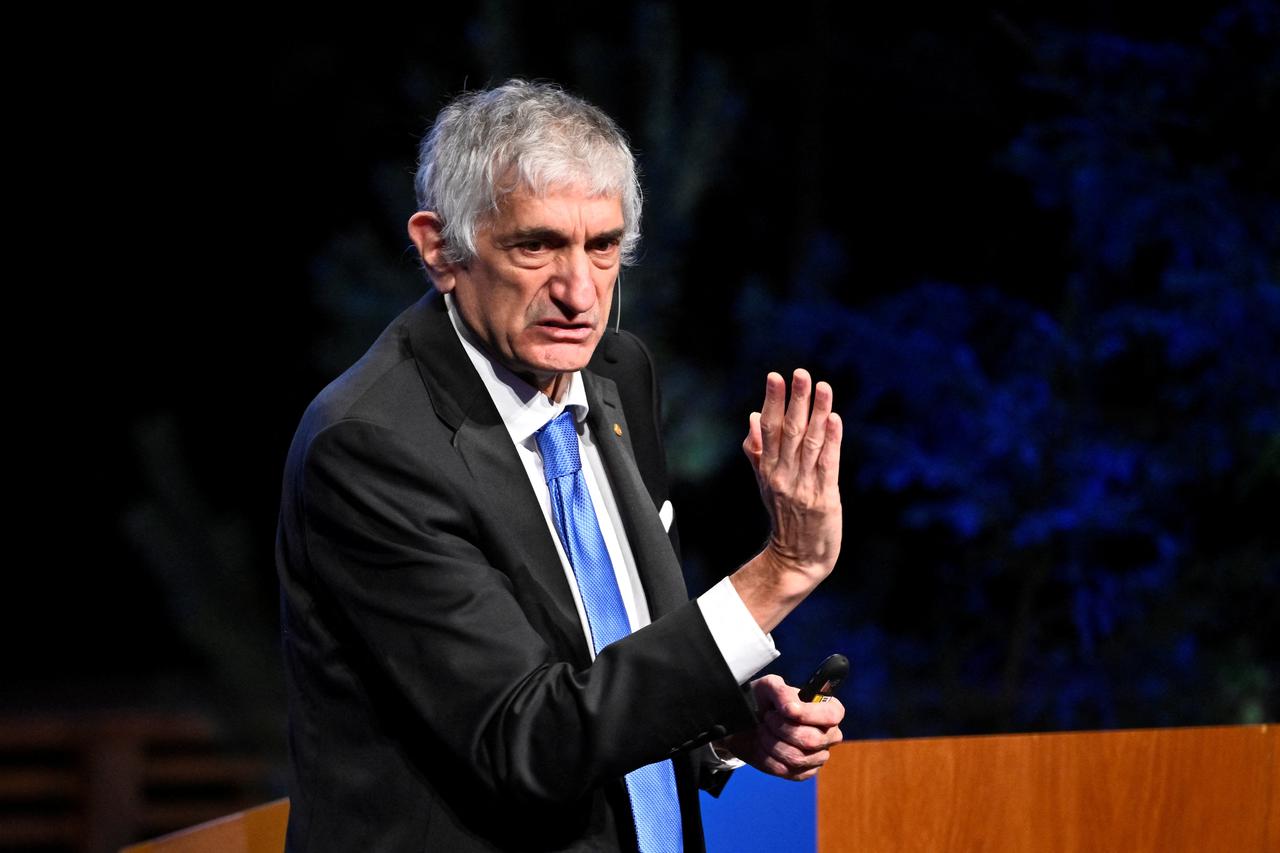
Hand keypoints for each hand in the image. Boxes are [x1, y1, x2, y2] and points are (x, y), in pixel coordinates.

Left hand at [716, 675, 844, 780]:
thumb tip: (792, 708)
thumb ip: (783, 692)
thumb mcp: (769, 687)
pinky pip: (784, 769)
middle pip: (812, 740)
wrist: (747, 723)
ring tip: (763, 729)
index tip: (788, 710)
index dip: (809, 714)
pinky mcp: (802, 773)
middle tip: (768, 717)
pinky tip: (762, 744)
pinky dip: (767, 756)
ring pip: (797, 757)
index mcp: (829, 710)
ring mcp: (817, 757)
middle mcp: (829, 735)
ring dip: (771, 741)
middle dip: (782, 727)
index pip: (831, 715)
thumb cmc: (763, 700)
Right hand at [732, 369, 842, 631]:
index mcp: (768, 469)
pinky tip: (835, 419)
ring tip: (822, 386)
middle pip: (789, 431)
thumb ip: (757, 451)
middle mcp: (783, 475)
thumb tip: (750, 417)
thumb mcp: (765, 483)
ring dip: (817, 413)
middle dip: (795, 400)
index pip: (768, 429)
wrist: (796, 559)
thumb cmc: (784, 517)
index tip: (775, 376)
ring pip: (810, 443)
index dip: (772, 401)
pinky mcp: (825, 498)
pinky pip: (828, 464)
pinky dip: (832, 440)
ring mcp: (804, 486)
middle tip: (800, 373)